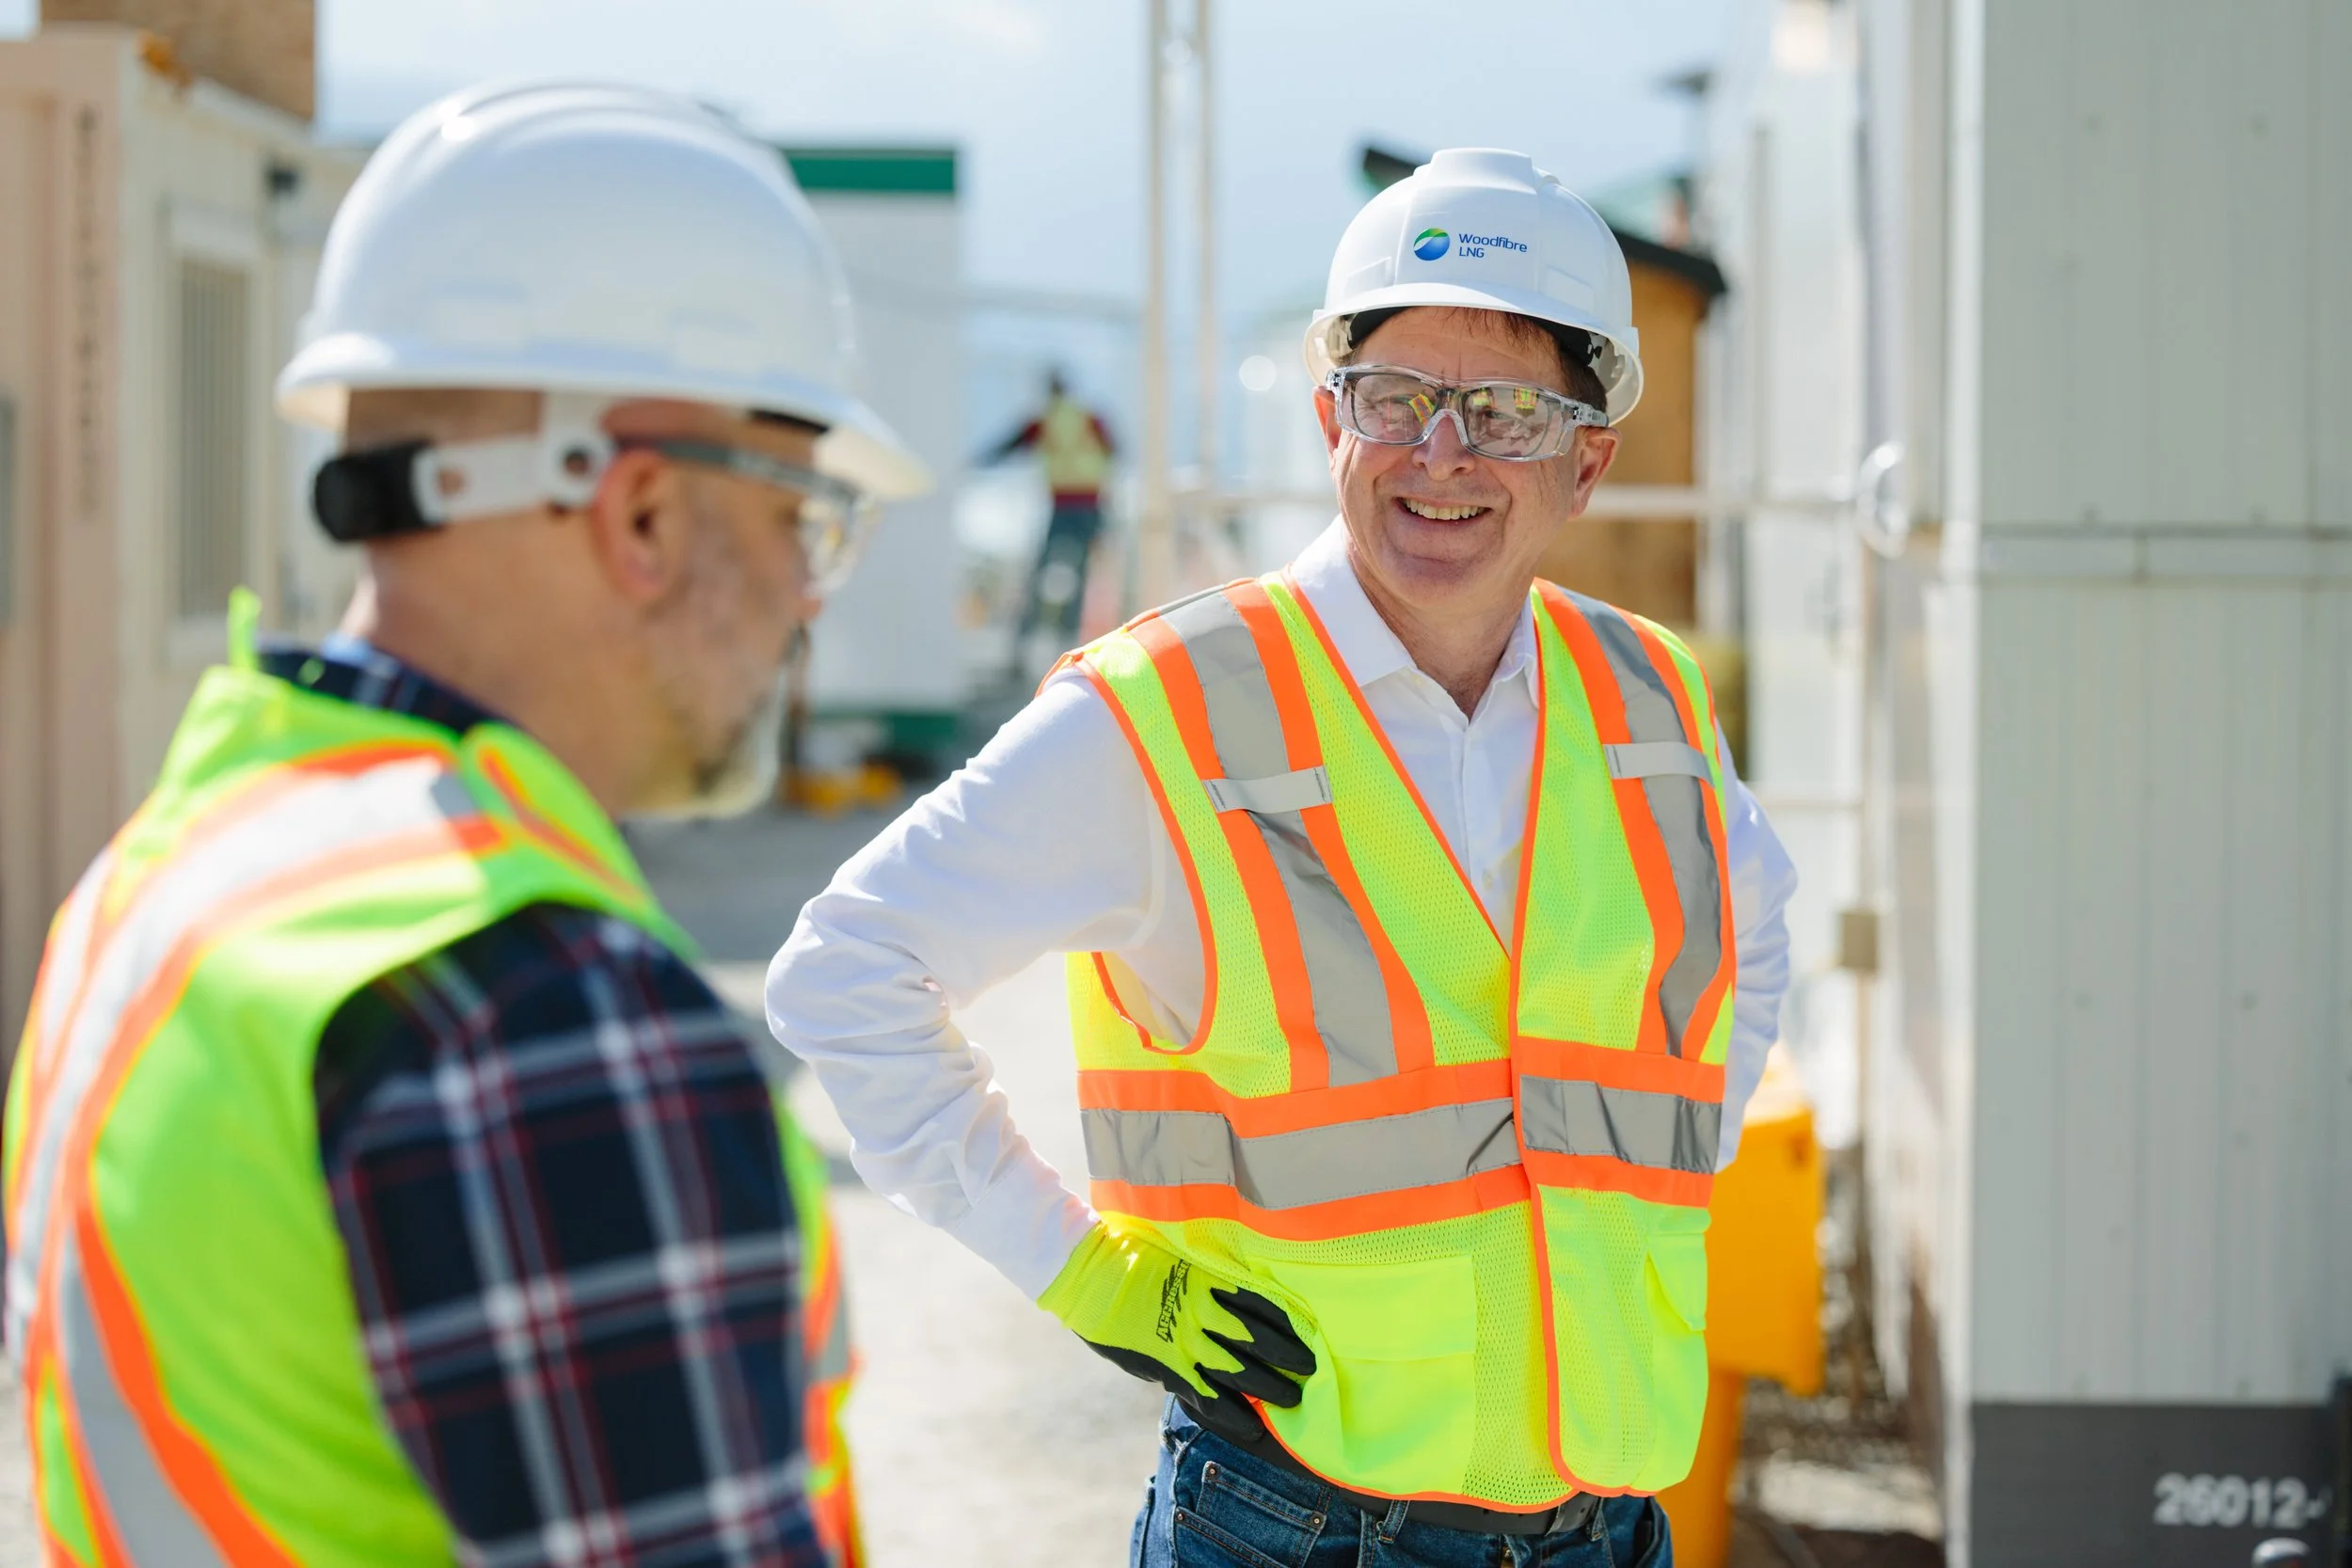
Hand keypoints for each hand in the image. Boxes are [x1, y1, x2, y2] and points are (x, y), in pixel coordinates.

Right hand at [1037, 1224, 1314, 1437]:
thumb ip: (1201, 1283)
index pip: (1259, 1302)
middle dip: (1287, 1356)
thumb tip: (1226, 1298)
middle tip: (1312, 1369)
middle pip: (1258, 1337)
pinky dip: (1231, 1412)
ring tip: (1294, 1398)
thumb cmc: (1127, 1257)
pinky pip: (1206, 1393)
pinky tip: (1252, 1425)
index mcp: (1207, 1279)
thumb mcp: (1173, 1259)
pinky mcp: (1166, 1362)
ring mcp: (1185, 1338)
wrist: (1086, 1271)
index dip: (1286, 1320)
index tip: (1310, 1331)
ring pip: (1240, 1367)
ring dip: (1269, 1385)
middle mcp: (1203, 1309)